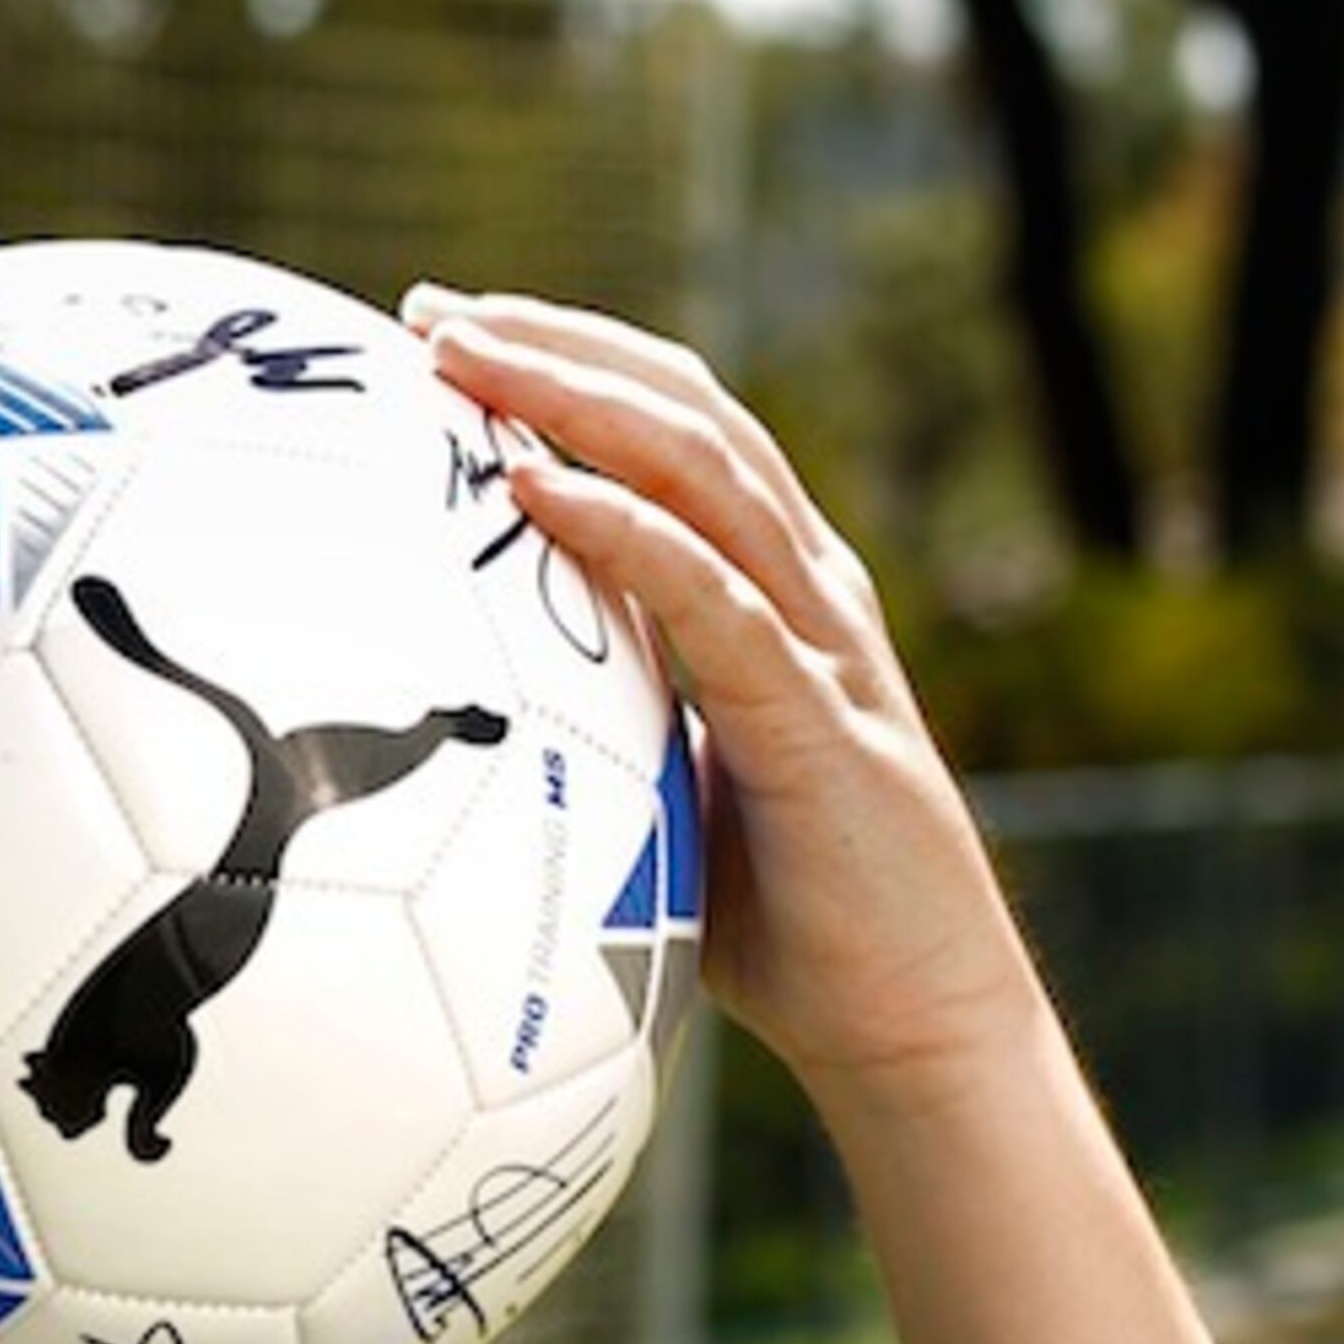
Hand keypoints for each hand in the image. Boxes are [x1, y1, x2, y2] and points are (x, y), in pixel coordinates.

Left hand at [402, 285, 1045, 1104]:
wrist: (915, 1032)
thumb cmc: (789, 922)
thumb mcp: (672, 786)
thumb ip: (610, 717)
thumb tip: (485, 702)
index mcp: (780, 592)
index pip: (674, 431)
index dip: (570, 364)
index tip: (447, 333)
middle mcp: (811, 592)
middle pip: (685, 414)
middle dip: (556, 346)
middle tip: (429, 311)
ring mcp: (826, 648)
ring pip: (702, 474)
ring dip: (574, 401)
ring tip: (464, 358)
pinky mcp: (820, 727)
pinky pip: (711, 604)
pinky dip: (620, 533)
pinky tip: (532, 489)